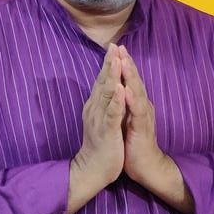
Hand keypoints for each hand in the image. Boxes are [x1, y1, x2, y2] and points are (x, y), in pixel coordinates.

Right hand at [69, 45, 124, 204]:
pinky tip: (120, 90)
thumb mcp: (104, 120)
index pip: (103, 81)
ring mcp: (99, 119)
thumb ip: (106, 104)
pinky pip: (112, 114)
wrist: (93, 169)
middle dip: (109, 63)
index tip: (114, 46)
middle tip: (113, 44)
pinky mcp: (106, 131)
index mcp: (96, 106)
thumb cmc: (102, 145)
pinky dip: (116, 101)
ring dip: (112, 77)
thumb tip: (111, 89)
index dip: (109, 64)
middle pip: (103, 82)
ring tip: (116, 60)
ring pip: (106, 94)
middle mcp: (95, 109)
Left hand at [120, 46, 194, 213]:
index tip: (115, 49)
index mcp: (137, 104)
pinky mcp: (142, 128)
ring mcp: (143, 116)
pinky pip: (137, 111)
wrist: (147, 167)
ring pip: (137, 92)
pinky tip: (126, 89)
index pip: (129, 81)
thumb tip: (120, 91)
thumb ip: (126, 105)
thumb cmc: (135, 144)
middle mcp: (142, 107)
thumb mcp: (127, 120)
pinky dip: (131, 99)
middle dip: (127, 63)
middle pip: (134, 81)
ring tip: (124, 61)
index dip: (123, 65)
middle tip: (119, 46)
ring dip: (130, 76)